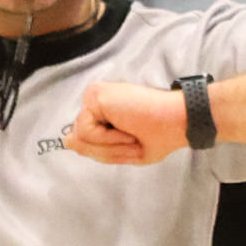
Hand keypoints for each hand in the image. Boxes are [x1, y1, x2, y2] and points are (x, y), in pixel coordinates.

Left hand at [65, 80, 190, 165]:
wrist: (177, 120)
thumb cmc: (159, 135)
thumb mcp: (124, 151)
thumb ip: (93, 147)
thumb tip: (67, 140)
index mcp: (103, 114)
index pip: (86, 142)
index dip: (109, 151)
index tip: (135, 141)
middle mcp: (95, 102)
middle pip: (80, 140)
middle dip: (107, 149)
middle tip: (134, 138)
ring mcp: (94, 96)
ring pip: (82, 137)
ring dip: (110, 145)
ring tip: (132, 132)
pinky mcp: (95, 94)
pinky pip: (86, 130)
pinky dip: (107, 137)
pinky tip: (126, 126)